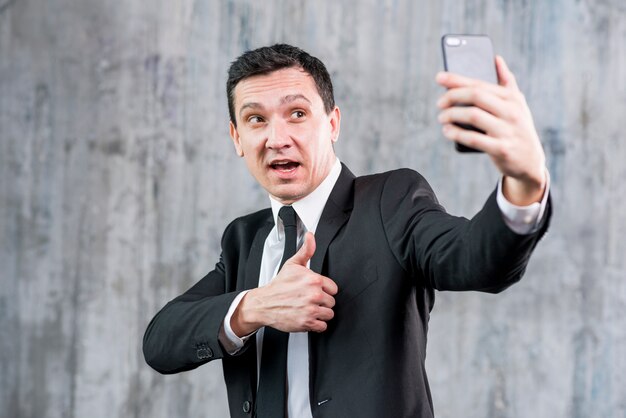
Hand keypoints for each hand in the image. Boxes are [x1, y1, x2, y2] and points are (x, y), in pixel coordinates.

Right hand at [231, 232, 337, 335]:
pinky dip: (317, 325)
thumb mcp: (292, 264)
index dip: (325, 290)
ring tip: (309, 309)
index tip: (316, 291)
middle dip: (322, 302)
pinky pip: (323, 326)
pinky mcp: (307, 323)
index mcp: (314, 280)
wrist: (264, 303)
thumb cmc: (278, 285)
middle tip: (310, 300)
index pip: (334, 288)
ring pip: (329, 314)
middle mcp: (314, 295)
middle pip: (332, 302)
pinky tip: (308, 318)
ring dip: (321, 314)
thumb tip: (310, 236)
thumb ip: (306, 250)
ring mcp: (311, 310)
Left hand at [436, 55, 546, 204]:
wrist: (530, 162)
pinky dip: (457, 133)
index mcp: (512, 98)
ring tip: (441, 117)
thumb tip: (496, 58)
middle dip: (453, 96)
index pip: (480, 84)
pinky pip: (474, 139)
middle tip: (439, 102)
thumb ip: (506, 81)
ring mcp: (507, 131)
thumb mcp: (517, 104)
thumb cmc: (517, 128)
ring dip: (452, 115)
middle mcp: (512, 111)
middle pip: (476, 96)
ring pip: (473, 116)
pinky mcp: (501, 149)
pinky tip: (447, 131)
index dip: (457, 79)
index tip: (439, 77)